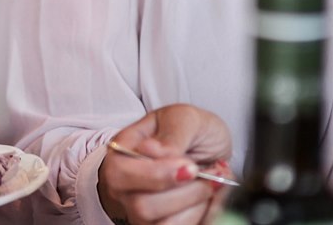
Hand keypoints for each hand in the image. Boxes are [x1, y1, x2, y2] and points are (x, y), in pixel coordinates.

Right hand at [97, 104, 233, 224]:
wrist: (211, 148)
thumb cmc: (191, 130)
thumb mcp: (185, 117)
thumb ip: (171, 133)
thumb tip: (154, 152)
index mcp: (121, 153)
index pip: (121, 174)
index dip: (157, 174)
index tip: (190, 166)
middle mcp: (126, 187)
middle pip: (142, 206)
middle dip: (184, 193)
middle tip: (203, 172)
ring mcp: (142, 210)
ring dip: (196, 204)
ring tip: (210, 182)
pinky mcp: (162, 224)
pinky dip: (205, 214)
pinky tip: (211, 196)